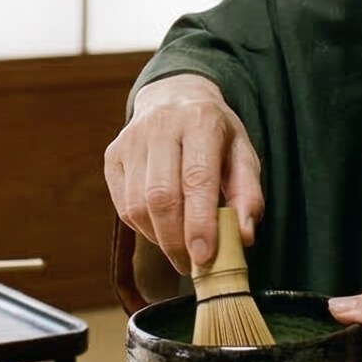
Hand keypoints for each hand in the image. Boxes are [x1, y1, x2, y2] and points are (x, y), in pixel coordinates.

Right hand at [104, 74, 263, 274]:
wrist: (175, 96)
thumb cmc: (215, 134)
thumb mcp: (242, 153)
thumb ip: (248, 193)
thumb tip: (243, 236)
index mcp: (200, 121)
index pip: (196, 178)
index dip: (199, 223)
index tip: (205, 257)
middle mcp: (160, 126)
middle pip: (161, 197)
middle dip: (176, 240)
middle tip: (192, 265)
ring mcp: (131, 140)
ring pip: (137, 206)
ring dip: (159, 238)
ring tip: (180, 248)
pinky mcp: (113, 155)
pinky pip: (123, 206)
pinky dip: (143, 227)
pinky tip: (161, 229)